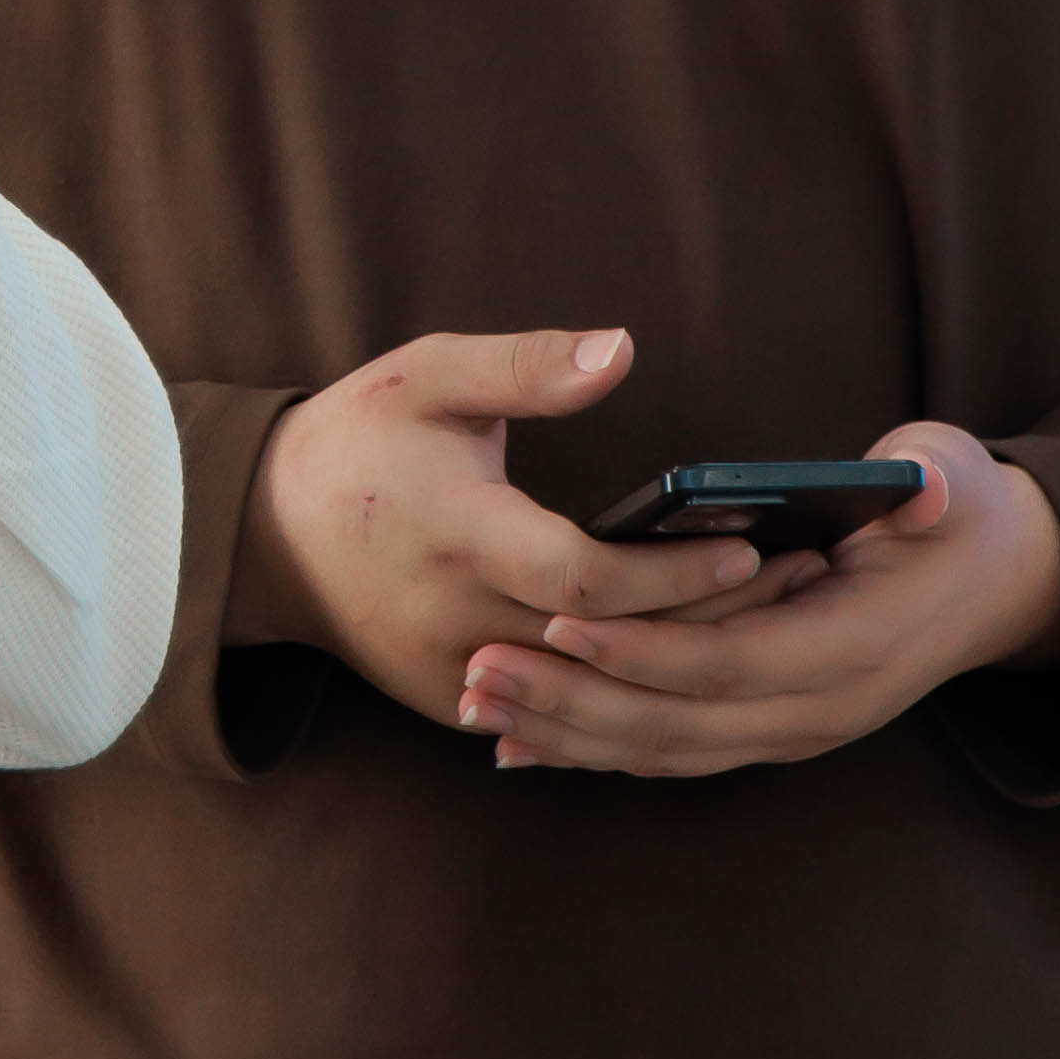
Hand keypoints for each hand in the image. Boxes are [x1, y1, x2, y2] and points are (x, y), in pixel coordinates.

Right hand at [220, 326, 775, 733]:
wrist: (265, 534)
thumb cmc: (361, 438)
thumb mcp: (430, 375)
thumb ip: (527, 365)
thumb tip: (623, 348)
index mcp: (459, 533)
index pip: (584, 582)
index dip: (670, 573)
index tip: (746, 545)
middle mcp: (456, 618)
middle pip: (607, 646)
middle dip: (705, 619)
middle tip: (794, 584)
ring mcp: (451, 672)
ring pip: (589, 688)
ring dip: (676, 661)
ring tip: (765, 620)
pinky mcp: (449, 702)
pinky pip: (553, 710)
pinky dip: (621, 689)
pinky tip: (694, 661)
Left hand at [466, 418, 1059, 777]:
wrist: (999, 586)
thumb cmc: (959, 516)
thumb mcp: (952, 482)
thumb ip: (925, 482)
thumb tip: (915, 485)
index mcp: (855, 649)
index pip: (729, 663)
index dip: (641, 650)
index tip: (558, 620)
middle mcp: (820, 711)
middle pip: (676, 724)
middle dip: (572, 702)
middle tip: (479, 671)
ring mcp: (793, 733)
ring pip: (662, 750)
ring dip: (566, 733)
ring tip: (477, 704)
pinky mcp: (766, 734)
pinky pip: (667, 752)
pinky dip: (592, 749)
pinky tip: (519, 742)